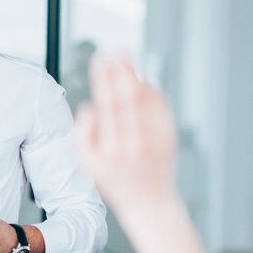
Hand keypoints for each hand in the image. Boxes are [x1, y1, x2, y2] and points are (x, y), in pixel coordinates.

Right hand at [77, 56, 216, 252]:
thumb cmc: (116, 183)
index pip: (107, 105)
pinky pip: (161, 108)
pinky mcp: (169, 137)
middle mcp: (135, 144)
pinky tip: (142, 80)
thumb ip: (83, 136)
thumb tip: (88, 107)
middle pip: (128, 98)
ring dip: (136, 75)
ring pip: (146, 100)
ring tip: (127, 58)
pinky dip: (152, 91)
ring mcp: (155, 140)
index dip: (103, 80)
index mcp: (112, 150)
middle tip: (115, 50)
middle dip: (121, 70)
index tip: (99, 60)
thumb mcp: (89, 166)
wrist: (149, 203)